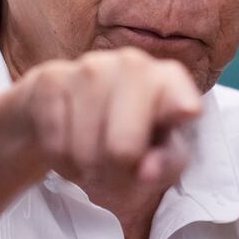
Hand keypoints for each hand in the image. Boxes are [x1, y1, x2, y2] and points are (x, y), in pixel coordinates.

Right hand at [14, 48, 203, 208]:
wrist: (69, 113)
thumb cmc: (127, 136)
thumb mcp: (159, 156)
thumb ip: (165, 164)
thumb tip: (146, 171)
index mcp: (169, 80)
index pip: (182, 98)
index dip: (182, 110)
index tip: (186, 114)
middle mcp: (133, 64)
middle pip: (124, 149)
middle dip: (115, 174)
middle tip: (116, 171)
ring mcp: (90, 67)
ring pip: (85, 151)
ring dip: (86, 169)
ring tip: (93, 159)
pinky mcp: (52, 78)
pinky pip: (56, 142)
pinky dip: (61, 160)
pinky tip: (69, 146)